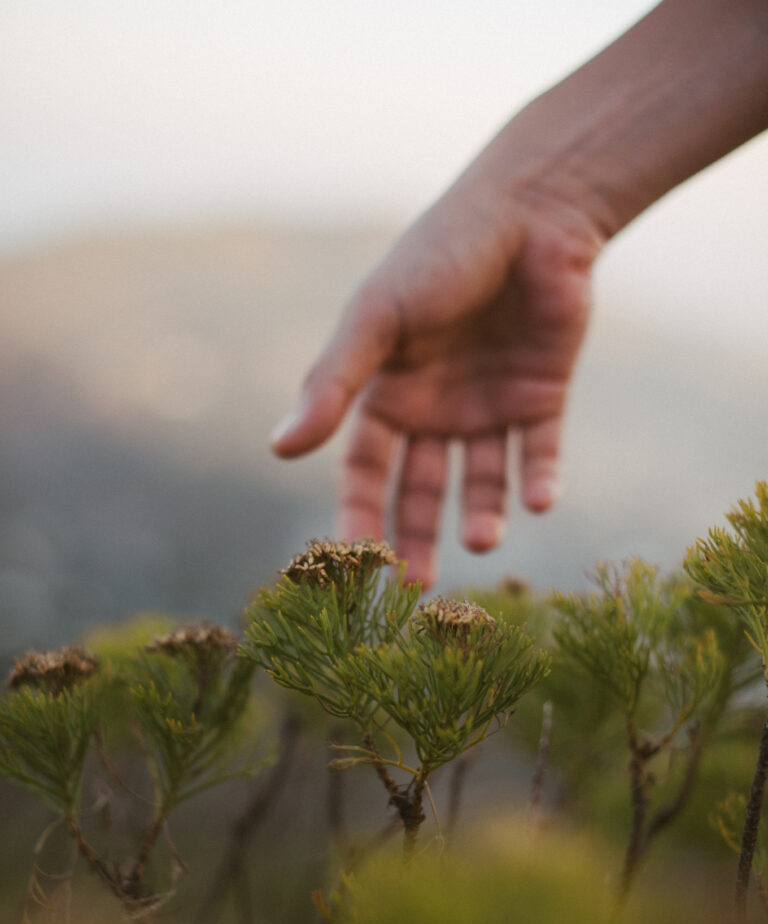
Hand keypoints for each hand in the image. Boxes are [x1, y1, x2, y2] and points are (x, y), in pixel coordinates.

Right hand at [270, 181, 601, 587]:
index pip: (367, 470)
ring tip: (483, 542)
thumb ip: (331, 384)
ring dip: (483, 515)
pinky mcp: (542, 398)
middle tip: (419, 589)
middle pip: (422, 489)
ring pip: (483, 482)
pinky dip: (541, 480)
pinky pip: (540, 453)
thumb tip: (279, 449)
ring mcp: (490, 406)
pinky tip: (538, 503)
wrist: (528, 212)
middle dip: (419, 538)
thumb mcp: (375, 321)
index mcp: (388, 392)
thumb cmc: (439, 256)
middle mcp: (436, 410)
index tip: (357, 563)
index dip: (361, 515)